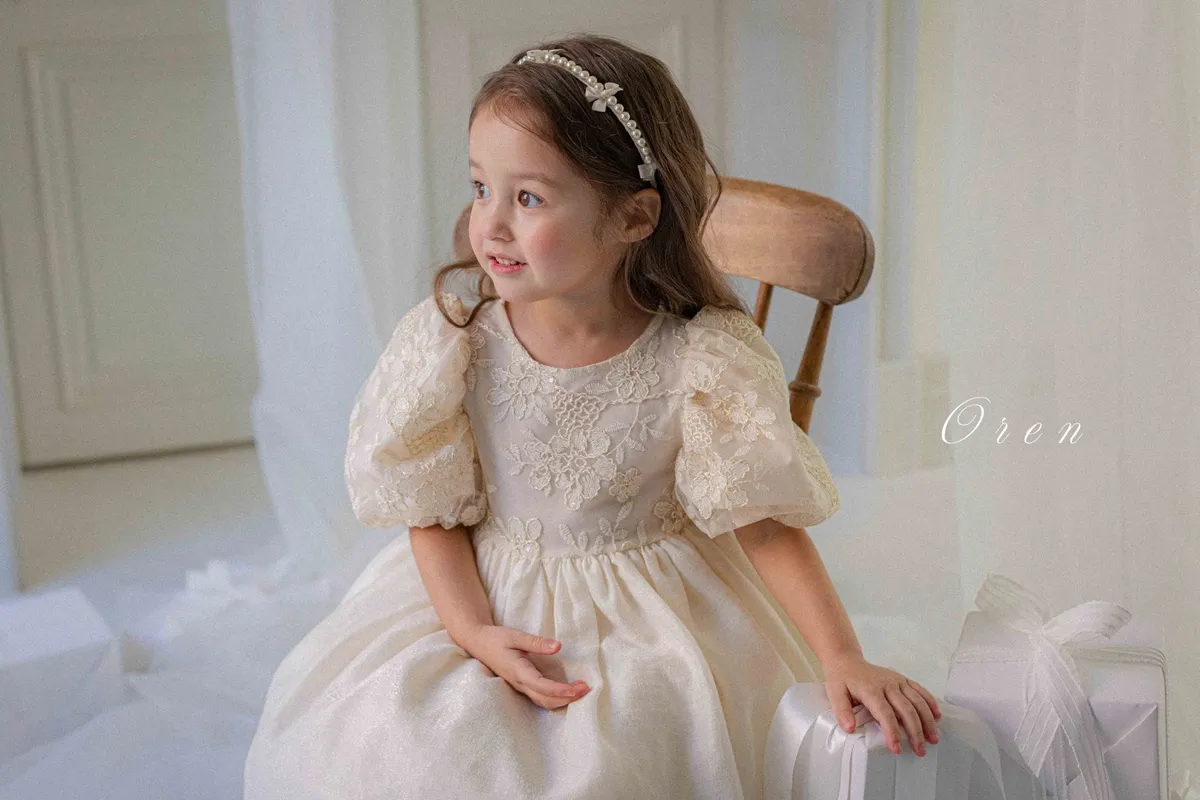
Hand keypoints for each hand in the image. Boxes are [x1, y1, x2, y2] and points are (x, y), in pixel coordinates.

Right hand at [458, 624, 590, 710]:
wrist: (478, 643)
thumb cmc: (496, 638)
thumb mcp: (515, 635)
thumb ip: (536, 642)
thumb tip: (558, 646)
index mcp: (518, 671)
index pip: (541, 686)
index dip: (560, 690)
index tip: (577, 689)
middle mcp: (519, 683)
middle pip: (545, 699)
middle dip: (567, 698)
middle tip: (586, 689)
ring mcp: (520, 686)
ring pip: (543, 701)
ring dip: (563, 700)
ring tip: (581, 690)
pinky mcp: (521, 685)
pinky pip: (540, 698)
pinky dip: (555, 699)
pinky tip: (567, 692)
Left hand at [822, 654, 941, 756]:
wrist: (847, 661)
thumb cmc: (841, 680)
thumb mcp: (834, 694)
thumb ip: (841, 711)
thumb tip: (850, 728)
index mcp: (871, 690)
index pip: (885, 714)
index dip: (892, 732)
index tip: (896, 749)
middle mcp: (887, 684)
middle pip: (906, 710)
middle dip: (915, 732)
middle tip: (920, 750)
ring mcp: (897, 681)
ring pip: (917, 701)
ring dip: (927, 720)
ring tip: (933, 739)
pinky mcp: (902, 679)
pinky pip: (920, 689)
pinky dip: (930, 702)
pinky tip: (937, 716)